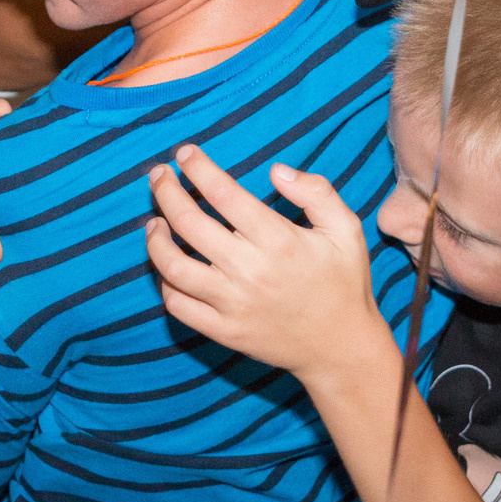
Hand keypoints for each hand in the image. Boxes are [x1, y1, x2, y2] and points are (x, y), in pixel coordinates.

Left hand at [144, 144, 380, 384]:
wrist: (342, 347)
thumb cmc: (344, 282)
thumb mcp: (346, 229)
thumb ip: (316, 192)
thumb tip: (275, 170)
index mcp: (278, 240)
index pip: (223, 193)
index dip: (197, 168)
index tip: (184, 153)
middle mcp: (250, 270)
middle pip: (189, 223)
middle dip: (166, 192)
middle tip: (158, 176)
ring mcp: (233, 304)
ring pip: (173, 266)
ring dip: (156, 239)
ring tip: (154, 222)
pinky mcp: (224, 331)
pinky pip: (179, 306)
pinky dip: (165, 283)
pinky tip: (167, 266)